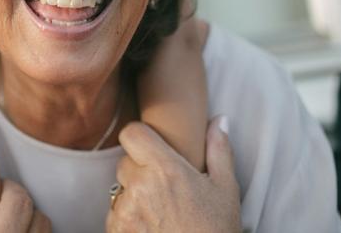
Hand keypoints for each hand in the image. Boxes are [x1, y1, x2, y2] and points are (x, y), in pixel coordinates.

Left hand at [106, 116, 240, 231]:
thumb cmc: (216, 231)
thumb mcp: (226, 189)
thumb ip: (219, 150)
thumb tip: (220, 120)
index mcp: (165, 169)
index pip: (131, 133)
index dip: (141, 137)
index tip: (153, 147)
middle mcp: (140, 186)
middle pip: (125, 162)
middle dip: (139, 170)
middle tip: (163, 187)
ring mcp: (125, 212)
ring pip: (118, 189)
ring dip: (132, 196)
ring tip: (160, 212)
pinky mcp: (117, 232)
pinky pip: (115, 215)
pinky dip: (128, 219)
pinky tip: (152, 227)